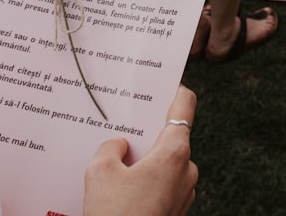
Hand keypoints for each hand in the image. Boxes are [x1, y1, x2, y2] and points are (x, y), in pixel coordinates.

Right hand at [83, 85, 198, 215]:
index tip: (164, 82)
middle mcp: (187, 169)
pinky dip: (147, 181)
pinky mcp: (177, 209)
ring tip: (115, 164)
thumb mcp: (99, 172)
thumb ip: (110, 148)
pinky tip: (122, 188)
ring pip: (165, 163)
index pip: (184, 105)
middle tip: (122, 127)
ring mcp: (185, 192)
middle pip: (170, 136)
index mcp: (174, 152)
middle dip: (146, 133)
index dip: (174, 89)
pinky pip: (164, 184)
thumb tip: (120, 146)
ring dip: (145, 160)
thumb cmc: (114, 215)